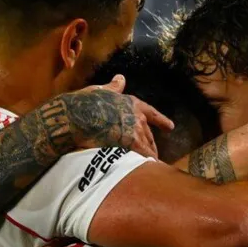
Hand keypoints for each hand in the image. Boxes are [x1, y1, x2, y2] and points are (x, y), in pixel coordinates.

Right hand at [60, 75, 174, 158]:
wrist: (77, 115)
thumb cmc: (85, 102)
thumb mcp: (101, 91)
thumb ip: (114, 87)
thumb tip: (121, 78)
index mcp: (132, 103)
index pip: (152, 113)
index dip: (162, 121)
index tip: (170, 127)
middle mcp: (137, 116)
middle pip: (149, 133)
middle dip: (152, 144)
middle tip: (154, 154)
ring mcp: (135, 129)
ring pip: (148, 145)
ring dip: (150, 155)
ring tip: (151, 165)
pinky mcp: (130, 143)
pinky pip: (143, 155)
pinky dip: (147, 162)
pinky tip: (150, 168)